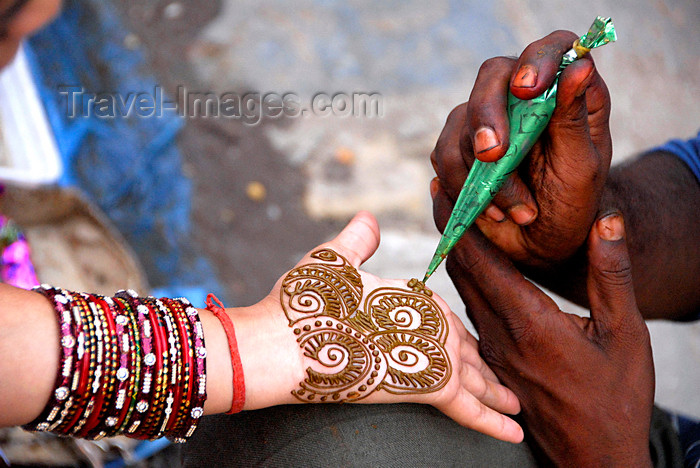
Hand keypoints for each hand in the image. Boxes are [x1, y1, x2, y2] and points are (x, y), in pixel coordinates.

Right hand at [232, 212, 522, 442]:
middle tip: (504, 385)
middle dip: (482, 368)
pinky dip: (493, 423)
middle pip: (464, 348)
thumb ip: (357, 240)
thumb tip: (369, 218)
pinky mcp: (427, 385)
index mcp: (412, 295)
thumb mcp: (332, 260)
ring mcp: (433, 352)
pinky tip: (514, 435)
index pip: (445, 318)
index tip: (467, 349)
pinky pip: (469, 409)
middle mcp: (430, 321)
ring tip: (516, 408)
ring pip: (474, 377)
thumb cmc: (303, 301)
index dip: (454, 336)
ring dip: (494, 394)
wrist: (285, 342)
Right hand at [431, 30, 612, 267]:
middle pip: (492, 77)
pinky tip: (491, 212)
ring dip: (481, 171)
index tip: (528, 89)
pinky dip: (462, 185)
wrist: (541, 248)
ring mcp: (486, 121)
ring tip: (514, 212)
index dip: (538, 59)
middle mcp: (521, 98)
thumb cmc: (572, 206)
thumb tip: (580, 67)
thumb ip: (575, 119)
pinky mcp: (459, 148)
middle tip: (493, 155)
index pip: (551, 48)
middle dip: (487, 116)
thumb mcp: (581, 168)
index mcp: (563, 92)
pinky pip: (443, 154)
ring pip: (461, 121)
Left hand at [445, 213, 653, 465]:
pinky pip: (471, 313)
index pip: (479, 260)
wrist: (594, 457)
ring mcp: (490, 351)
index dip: (460, 220)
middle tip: (443, 190)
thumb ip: (610, 275)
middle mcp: (497, 334)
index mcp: (527, 321)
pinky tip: (474, 269)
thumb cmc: (615, 399)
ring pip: (463, 291)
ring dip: (457, 254)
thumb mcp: (625, 334)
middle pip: (461, 270)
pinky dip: (468, 282)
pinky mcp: (492, 362)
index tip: (446, 188)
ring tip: (454, 220)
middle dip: (450, 227)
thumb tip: (604, 221)